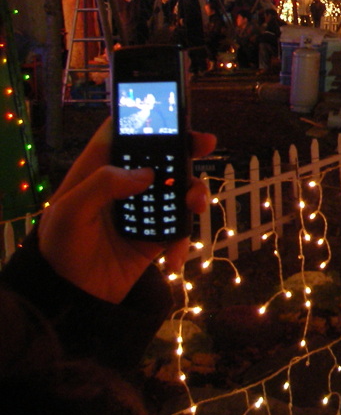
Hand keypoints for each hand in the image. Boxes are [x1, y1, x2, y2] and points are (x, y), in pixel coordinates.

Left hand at [38, 118, 214, 303]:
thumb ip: (103, 185)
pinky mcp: (155, 236)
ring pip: (178, 188)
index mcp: (98, 170)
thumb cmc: (60, 248)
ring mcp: (142, 209)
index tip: (173, 114)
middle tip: (206, 143)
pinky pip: (180, 228)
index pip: (124, 134)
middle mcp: (124, 185)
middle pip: (161, 156)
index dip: (148, 119)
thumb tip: (146, 173)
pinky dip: (184, 239)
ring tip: (195, 207)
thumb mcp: (70, 212)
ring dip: (193, 193)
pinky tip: (174, 258)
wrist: (71, 300)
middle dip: (186, 148)